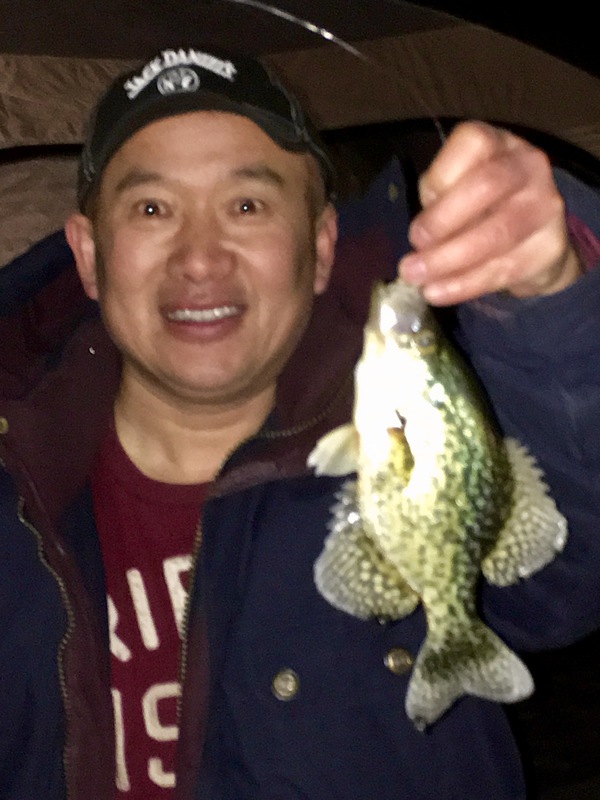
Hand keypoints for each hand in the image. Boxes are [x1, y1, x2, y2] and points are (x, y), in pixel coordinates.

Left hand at [399, 121, 583, 304]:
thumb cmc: (478, 207)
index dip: (439, 180)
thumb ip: (437, 201)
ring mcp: (545, 204)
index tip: (418, 215)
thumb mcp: (452, 191)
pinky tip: (437, 292)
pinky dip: (464, 284)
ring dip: (449, 260)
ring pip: (497, 233)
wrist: (531, 240)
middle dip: (442, 222)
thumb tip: (420, 240)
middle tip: (413, 249)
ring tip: (417, 278)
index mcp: (497, 142)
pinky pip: (504, 268)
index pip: (472, 144)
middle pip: (486, 186)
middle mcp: (528, 165)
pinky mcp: (550, 246)